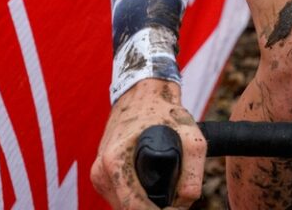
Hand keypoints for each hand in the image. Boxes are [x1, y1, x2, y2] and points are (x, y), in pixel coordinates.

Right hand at [90, 79, 205, 209]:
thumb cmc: (164, 111)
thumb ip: (193, 172)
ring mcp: (98, 172)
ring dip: (142, 205)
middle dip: (152, 209)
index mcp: (115, 162)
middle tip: (175, 203)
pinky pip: (119, 197)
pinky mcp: (101, 173)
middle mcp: (101, 170)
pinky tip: (151, 189)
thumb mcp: (189, 137)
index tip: (175, 209)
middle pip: (126, 209)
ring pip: (121, 205)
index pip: (132, 207)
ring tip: (166, 195)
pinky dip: (134, 198)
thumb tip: (185, 202)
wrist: (141, 93)